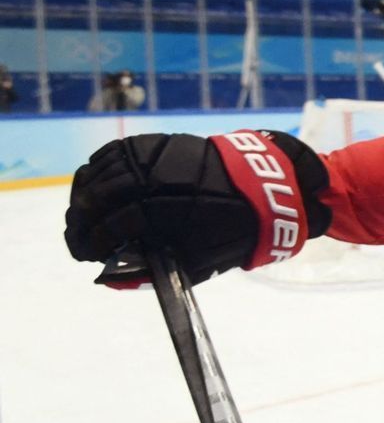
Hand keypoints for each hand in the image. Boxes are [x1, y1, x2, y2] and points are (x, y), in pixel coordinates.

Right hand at [64, 132, 329, 285]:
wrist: (264, 184)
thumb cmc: (233, 229)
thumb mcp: (200, 260)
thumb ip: (153, 271)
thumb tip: (109, 280)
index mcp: (166, 211)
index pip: (112, 227)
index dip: (93, 244)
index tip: (89, 255)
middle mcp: (154, 179)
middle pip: (97, 198)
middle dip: (82, 223)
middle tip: (81, 240)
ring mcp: (152, 157)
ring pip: (97, 173)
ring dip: (85, 197)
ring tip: (85, 217)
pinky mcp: (153, 142)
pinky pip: (110, 153)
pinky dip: (96, 171)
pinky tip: (96, 188)